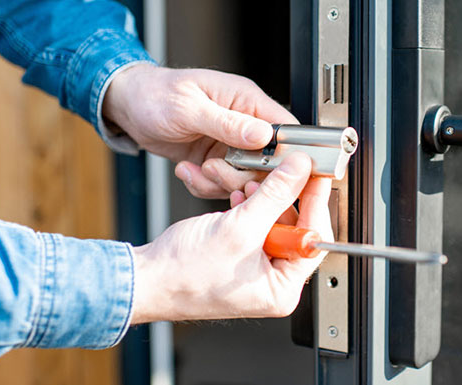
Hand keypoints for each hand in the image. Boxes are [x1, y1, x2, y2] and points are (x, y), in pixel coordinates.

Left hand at [103, 63, 297, 197]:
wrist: (128, 106)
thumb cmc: (154, 94)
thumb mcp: (189, 108)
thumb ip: (228, 123)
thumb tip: (264, 134)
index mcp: (246, 100)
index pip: (285, 129)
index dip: (285, 154)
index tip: (267, 171)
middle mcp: (244, 123)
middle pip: (268, 162)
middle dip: (241, 174)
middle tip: (214, 169)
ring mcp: (230, 144)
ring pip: (245, 178)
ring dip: (219, 182)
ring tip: (196, 170)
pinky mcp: (216, 160)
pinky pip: (222, 184)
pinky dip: (204, 185)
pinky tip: (187, 170)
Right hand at [130, 153, 333, 322]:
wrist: (145, 278)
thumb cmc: (184, 274)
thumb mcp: (240, 227)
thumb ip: (275, 195)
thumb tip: (300, 171)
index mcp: (282, 289)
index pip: (314, 239)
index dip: (315, 202)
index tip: (316, 175)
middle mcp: (273, 282)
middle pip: (296, 227)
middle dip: (283, 197)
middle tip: (283, 172)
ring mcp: (256, 268)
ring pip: (274, 221)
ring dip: (263, 198)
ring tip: (250, 185)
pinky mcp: (241, 256)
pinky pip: (256, 224)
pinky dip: (249, 207)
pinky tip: (239, 197)